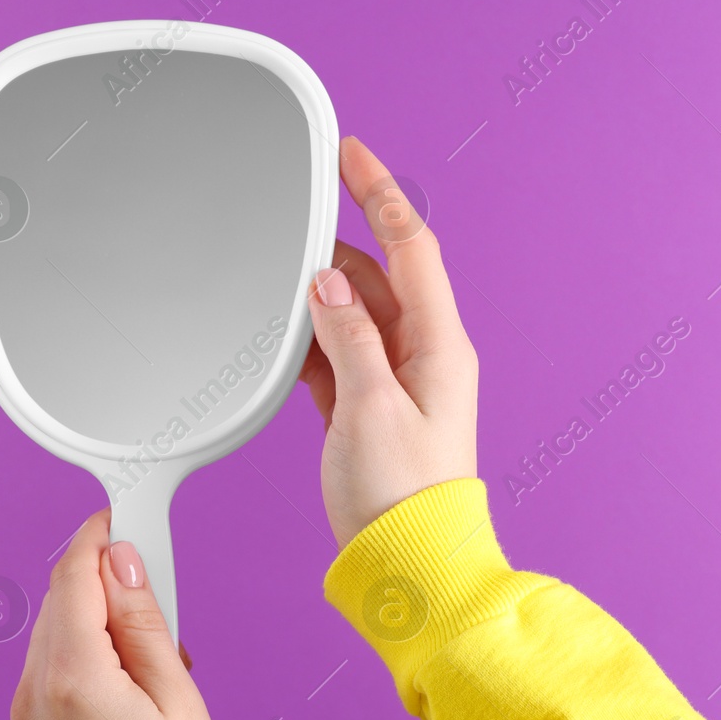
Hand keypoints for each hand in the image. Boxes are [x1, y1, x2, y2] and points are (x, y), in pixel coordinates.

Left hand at [6, 509, 240, 719]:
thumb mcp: (180, 698)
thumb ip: (145, 622)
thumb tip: (122, 563)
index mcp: (73, 678)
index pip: (73, 578)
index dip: (96, 540)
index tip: (117, 520)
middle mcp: (33, 704)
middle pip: (58, 614)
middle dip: (102, 595)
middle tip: (159, 609)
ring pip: (50, 656)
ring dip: (92, 644)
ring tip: (154, 680)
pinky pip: (45, 701)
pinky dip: (78, 687)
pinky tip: (124, 716)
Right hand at [297, 136, 478, 548]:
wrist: (410, 567)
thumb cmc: (401, 499)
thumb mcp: (367, 407)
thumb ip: (347, 338)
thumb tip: (329, 286)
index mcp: (438, 345)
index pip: (412, 246)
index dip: (381, 193)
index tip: (351, 153)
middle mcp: (424, 356)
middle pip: (379, 275)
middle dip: (338, 246)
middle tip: (295, 218)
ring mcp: (397, 382)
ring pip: (355, 315)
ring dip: (320, 298)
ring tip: (282, 280)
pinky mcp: (370, 410)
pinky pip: (339, 355)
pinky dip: (313, 341)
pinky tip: (286, 338)